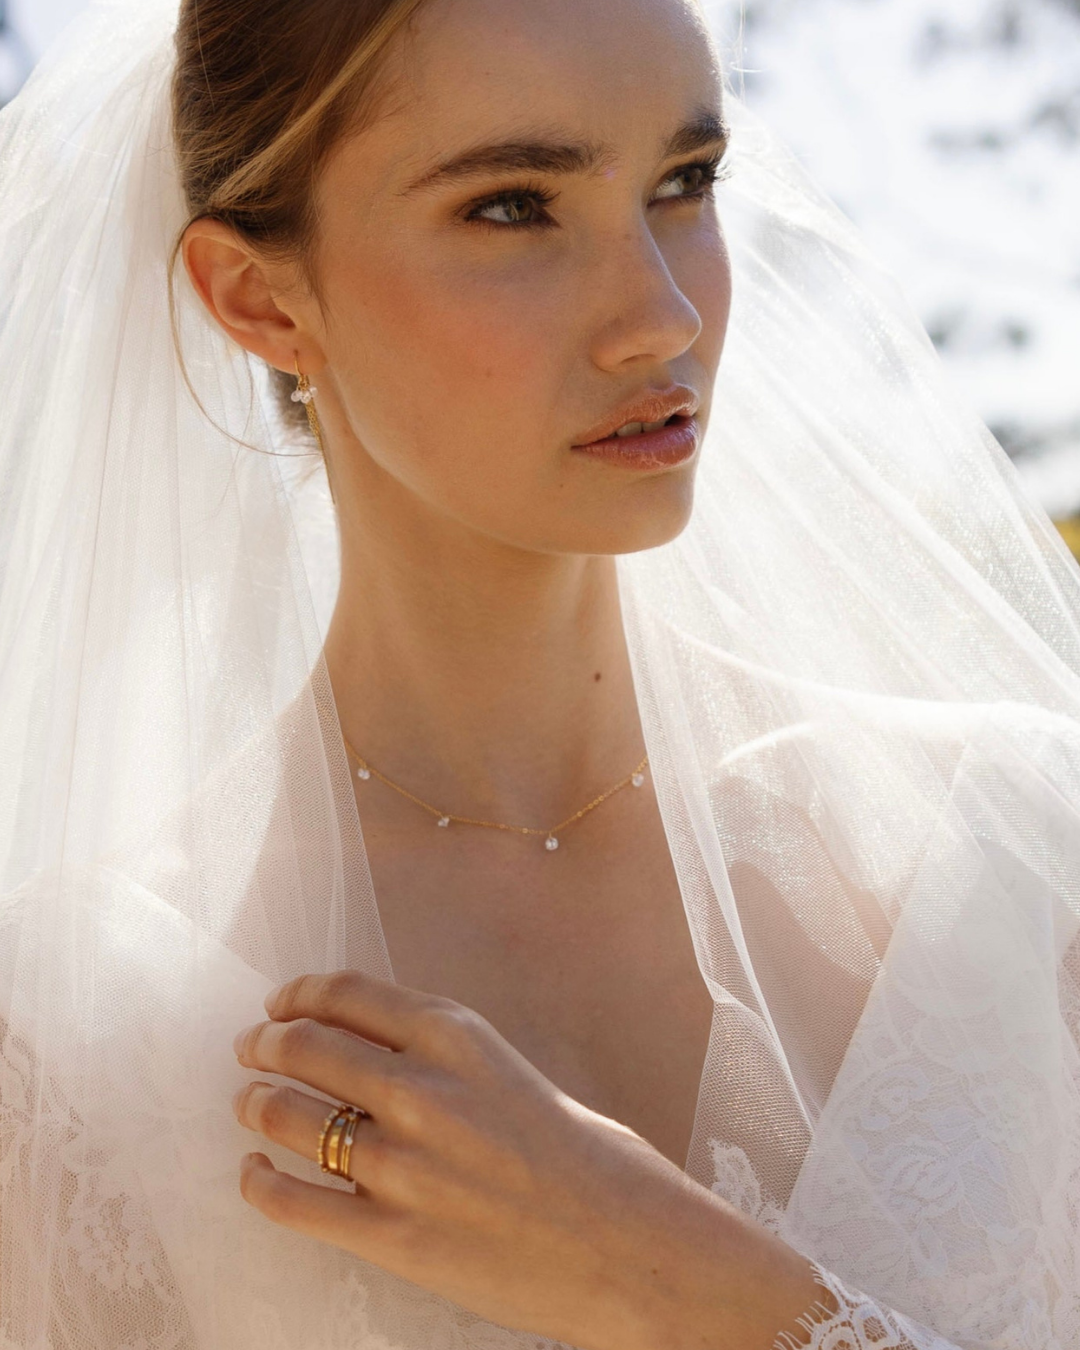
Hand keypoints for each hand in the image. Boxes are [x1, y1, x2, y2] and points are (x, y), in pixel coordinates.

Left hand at [231, 970, 822, 1349]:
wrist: (635, 1250)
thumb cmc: (594, 1161)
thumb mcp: (517, 1074)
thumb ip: (448, 1060)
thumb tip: (378, 1058)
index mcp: (460, 1036)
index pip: (349, 993)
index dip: (301, 994)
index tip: (282, 1002)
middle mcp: (421, 1087)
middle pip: (306, 1046)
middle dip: (266, 1044)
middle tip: (251, 1050)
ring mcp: (402, 1164)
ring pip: (288, 1117)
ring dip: (256, 1105)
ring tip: (248, 1104)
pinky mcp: (394, 1236)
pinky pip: (295, 1202)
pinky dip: (260, 1184)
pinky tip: (253, 1175)